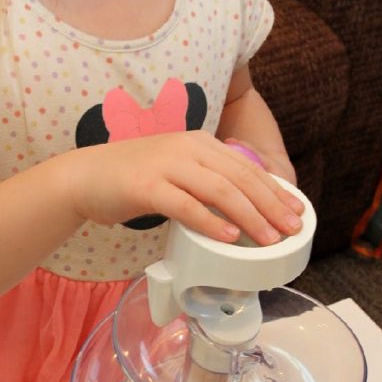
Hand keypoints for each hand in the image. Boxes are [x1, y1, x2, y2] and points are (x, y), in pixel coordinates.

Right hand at [64, 131, 303, 245]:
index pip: (247, 167)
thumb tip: (241, 209)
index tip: (296, 212)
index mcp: (199, 143)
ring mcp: (167, 164)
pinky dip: (210, 221)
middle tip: (291, 229)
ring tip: (268, 238)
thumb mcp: (176, 170)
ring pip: (219, 190)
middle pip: (240, 178)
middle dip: (270, 205)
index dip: (275, 190)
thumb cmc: (131, 179)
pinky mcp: (146, 185)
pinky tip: (228, 236)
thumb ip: (205, 181)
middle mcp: (187, 148)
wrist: (84, 176)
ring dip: (249, 216)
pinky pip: (186, 204)